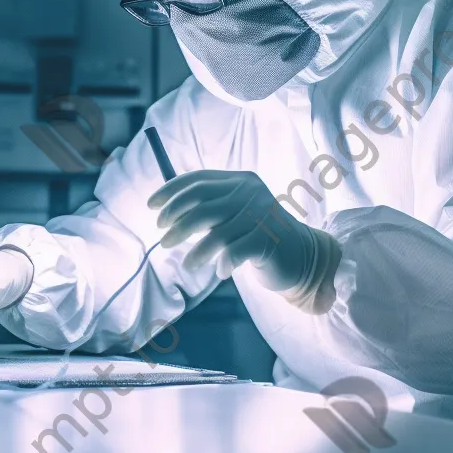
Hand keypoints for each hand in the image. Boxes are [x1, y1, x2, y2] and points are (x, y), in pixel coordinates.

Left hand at [148, 170, 335, 310]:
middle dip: (176, 221)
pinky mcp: (268, 238)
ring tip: (188, 264)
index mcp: (239, 180)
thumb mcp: (233, 213)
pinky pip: (234, 251)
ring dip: (196, 251)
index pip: (197, 180)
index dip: (170, 191)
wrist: (300, 255)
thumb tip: (166, 208)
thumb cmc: (257, 235)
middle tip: (163, 239)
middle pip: (201, 203)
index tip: (151, 206)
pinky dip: (222, 263)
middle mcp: (250, 192)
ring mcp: (261, 214)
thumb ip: (208, 207)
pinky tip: (219, 272)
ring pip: (216, 232)